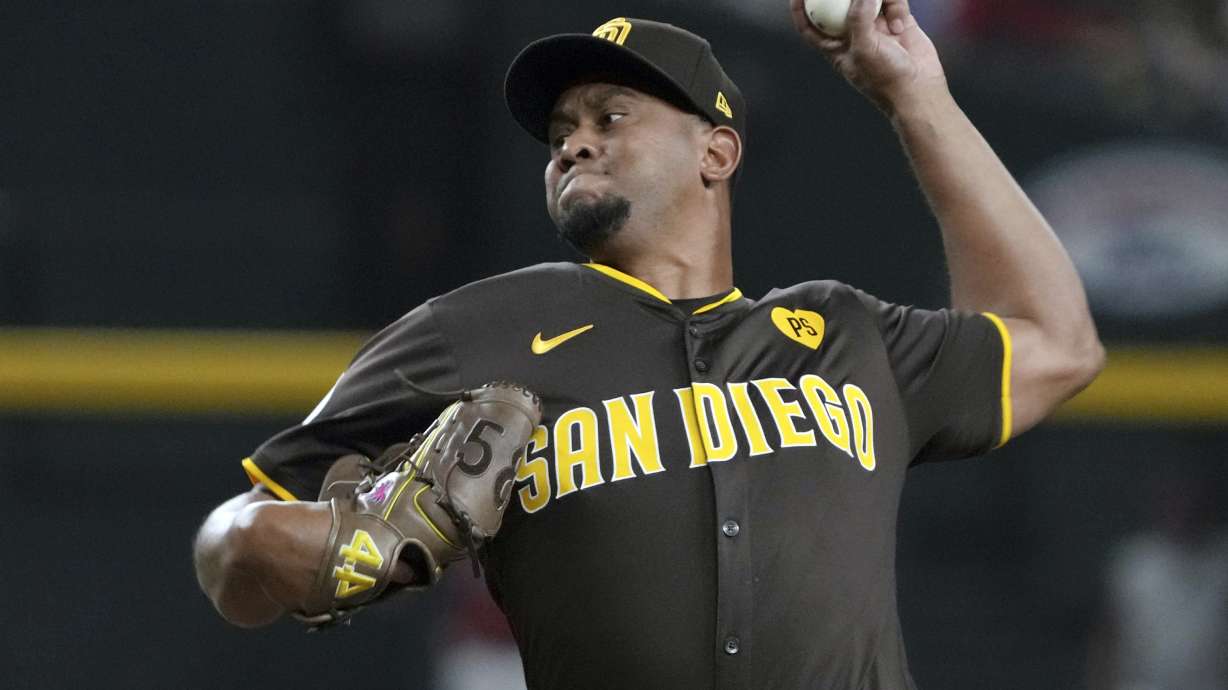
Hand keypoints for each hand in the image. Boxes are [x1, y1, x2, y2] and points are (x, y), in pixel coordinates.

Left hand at [790, 0, 947, 111]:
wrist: (918, 89)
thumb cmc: (885, 79)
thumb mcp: (864, 48)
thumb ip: (859, 18)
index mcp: (836, 46)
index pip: (811, 26)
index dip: (801, 10)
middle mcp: (854, 34)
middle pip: (841, 5)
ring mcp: (876, 27)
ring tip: (886, 6)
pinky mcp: (898, 21)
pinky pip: (894, 1)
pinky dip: (896, 6)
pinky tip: (900, 23)